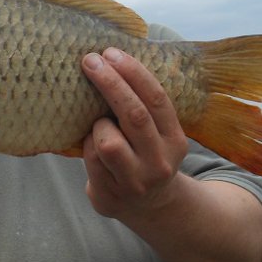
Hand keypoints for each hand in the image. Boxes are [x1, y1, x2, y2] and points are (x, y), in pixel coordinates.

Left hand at [79, 48, 189, 218]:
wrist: (150, 208)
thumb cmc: (145, 156)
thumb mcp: (158, 134)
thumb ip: (143, 108)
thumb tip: (112, 60)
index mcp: (174, 140)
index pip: (156, 99)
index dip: (133, 72)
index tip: (112, 52)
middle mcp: (159, 161)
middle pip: (133, 115)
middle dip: (109, 83)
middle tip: (90, 61)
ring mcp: (135, 182)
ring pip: (108, 142)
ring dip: (97, 125)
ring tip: (98, 124)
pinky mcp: (110, 195)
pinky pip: (90, 159)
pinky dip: (86, 145)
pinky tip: (91, 145)